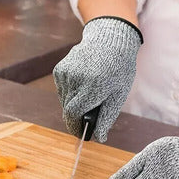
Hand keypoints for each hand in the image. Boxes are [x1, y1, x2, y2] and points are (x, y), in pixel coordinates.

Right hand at [53, 17, 141, 141]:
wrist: (110, 40)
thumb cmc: (119, 69)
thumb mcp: (118, 94)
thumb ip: (107, 117)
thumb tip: (98, 137)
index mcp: (93, 85)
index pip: (74, 113)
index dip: (76, 126)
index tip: (81, 133)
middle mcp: (76, 78)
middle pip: (68, 109)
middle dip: (76, 117)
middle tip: (86, 118)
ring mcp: (66, 72)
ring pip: (64, 100)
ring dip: (73, 104)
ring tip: (88, 95)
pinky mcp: (59, 69)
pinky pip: (62, 90)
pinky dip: (70, 93)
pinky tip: (82, 84)